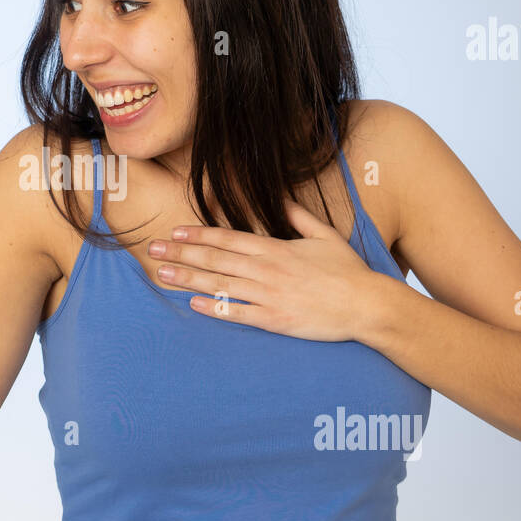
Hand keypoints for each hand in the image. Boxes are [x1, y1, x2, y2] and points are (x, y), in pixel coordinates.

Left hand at [148, 199, 383, 341]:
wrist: (366, 304)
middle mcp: (266, 269)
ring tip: (162, 273)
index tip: (175, 231)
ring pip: (220, 284)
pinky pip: (238, 313)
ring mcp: (269, 295)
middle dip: (181, 252)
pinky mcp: (274, 320)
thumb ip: (299, 217)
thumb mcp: (324, 236)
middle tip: (153, 249)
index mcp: (275, 248)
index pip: (228, 238)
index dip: (198, 234)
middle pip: (215, 259)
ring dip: (188, 278)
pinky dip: (214, 308)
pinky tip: (192, 304)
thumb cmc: (348, 271)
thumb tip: (281, 199)